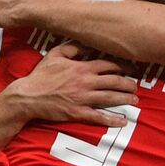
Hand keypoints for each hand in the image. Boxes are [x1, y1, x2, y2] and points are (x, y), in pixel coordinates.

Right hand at [1, 43, 138, 126]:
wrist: (28, 96)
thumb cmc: (41, 75)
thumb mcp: (55, 54)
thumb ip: (73, 47)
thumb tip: (87, 45)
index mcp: (82, 67)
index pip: (108, 65)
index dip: (122, 67)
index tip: (130, 69)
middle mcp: (86, 82)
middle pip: (114, 81)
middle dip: (128, 83)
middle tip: (136, 86)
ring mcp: (82, 98)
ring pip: (110, 97)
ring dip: (125, 98)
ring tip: (134, 99)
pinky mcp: (77, 112)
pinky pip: (98, 116)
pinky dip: (112, 119)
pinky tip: (122, 121)